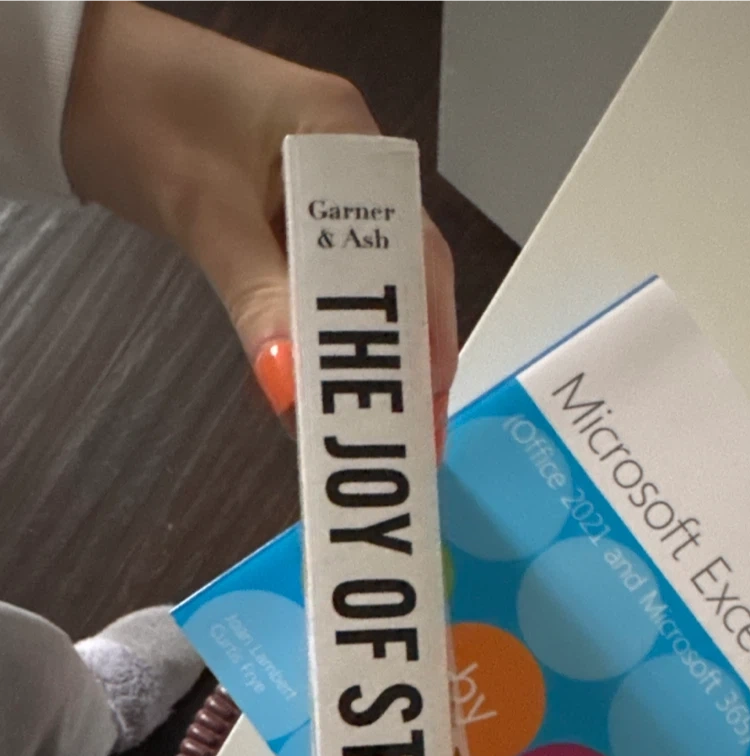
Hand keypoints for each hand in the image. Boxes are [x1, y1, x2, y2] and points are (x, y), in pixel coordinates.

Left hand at [62, 0, 456, 452]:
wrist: (72, 76)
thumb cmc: (137, 116)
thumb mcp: (204, 213)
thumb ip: (258, 299)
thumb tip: (292, 388)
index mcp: (342, 137)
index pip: (410, 246)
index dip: (424, 328)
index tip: (423, 399)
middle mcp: (346, 159)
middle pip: (401, 269)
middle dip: (407, 352)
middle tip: (415, 432)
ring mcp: (318, 185)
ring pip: (365, 281)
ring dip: (368, 351)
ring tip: (381, 423)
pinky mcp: (285, 211)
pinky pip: (321, 281)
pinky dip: (323, 332)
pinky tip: (323, 381)